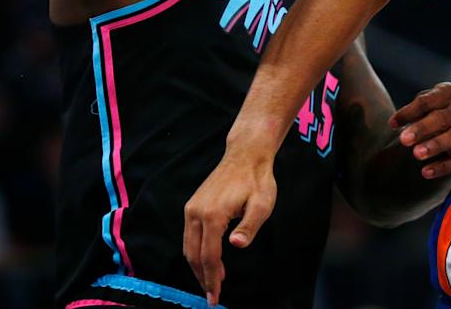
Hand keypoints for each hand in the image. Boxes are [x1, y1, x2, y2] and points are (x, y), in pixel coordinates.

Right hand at [183, 153, 276, 306]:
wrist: (245, 155)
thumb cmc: (257, 180)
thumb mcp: (262, 204)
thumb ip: (249, 226)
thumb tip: (235, 245)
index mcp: (212, 215)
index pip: (209, 256)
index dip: (212, 278)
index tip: (215, 296)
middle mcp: (196, 212)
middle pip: (193, 254)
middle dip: (202, 277)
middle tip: (211, 295)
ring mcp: (191, 208)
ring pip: (188, 246)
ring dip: (198, 266)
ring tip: (211, 282)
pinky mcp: (192, 205)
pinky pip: (189, 235)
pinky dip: (196, 252)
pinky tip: (209, 260)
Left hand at [389, 82, 450, 178]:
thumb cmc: (444, 111)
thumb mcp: (432, 103)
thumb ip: (415, 111)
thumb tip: (395, 123)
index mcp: (449, 93)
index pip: (427, 101)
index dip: (408, 112)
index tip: (392, 124)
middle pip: (442, 118)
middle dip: (422, 129)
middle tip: (404, 139)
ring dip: (435, 145)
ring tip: (417, 154)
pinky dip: (443, 167)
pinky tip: (426, 172)